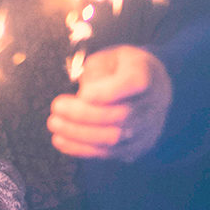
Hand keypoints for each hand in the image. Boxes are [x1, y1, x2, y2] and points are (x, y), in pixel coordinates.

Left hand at [48, 45, 171, 161]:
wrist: (149, 85)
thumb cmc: (119, 67)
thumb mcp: (107, 56)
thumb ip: (97, 71)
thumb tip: (84, 97)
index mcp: (147, 73)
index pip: (135, 83)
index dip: (108, 92)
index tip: (82, 94)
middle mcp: (154, 103)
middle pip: (121, 115)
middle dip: (83, 114)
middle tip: (56, 108)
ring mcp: (149, 128)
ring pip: (115, 138)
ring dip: (79, 134)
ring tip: (54, 124)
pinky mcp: (139, 146)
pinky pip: (111, 152)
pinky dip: (83, 149)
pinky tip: (61, 140)